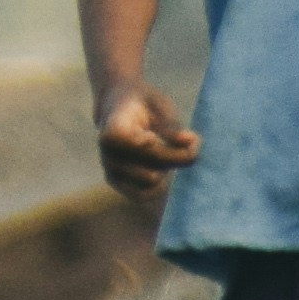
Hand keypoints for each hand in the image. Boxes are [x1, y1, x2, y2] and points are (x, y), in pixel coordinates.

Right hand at [94, 83, 199, 202]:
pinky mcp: (117, 184)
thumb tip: (191, 143)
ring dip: (166, 169)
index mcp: (112, 128)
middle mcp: (107, 153)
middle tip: (182, 139)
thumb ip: (173, 125)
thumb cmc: (144, 104)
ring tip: (166, 150)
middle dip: (173, 155)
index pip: (135, 145)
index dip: (152, 144)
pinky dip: (160, 185)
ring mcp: (111, 170)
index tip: (155, 135)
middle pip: (152, 165)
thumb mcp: (159, 104)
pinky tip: (164, 167)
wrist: (119, 106)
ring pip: (152, 182)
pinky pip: (144, 195)